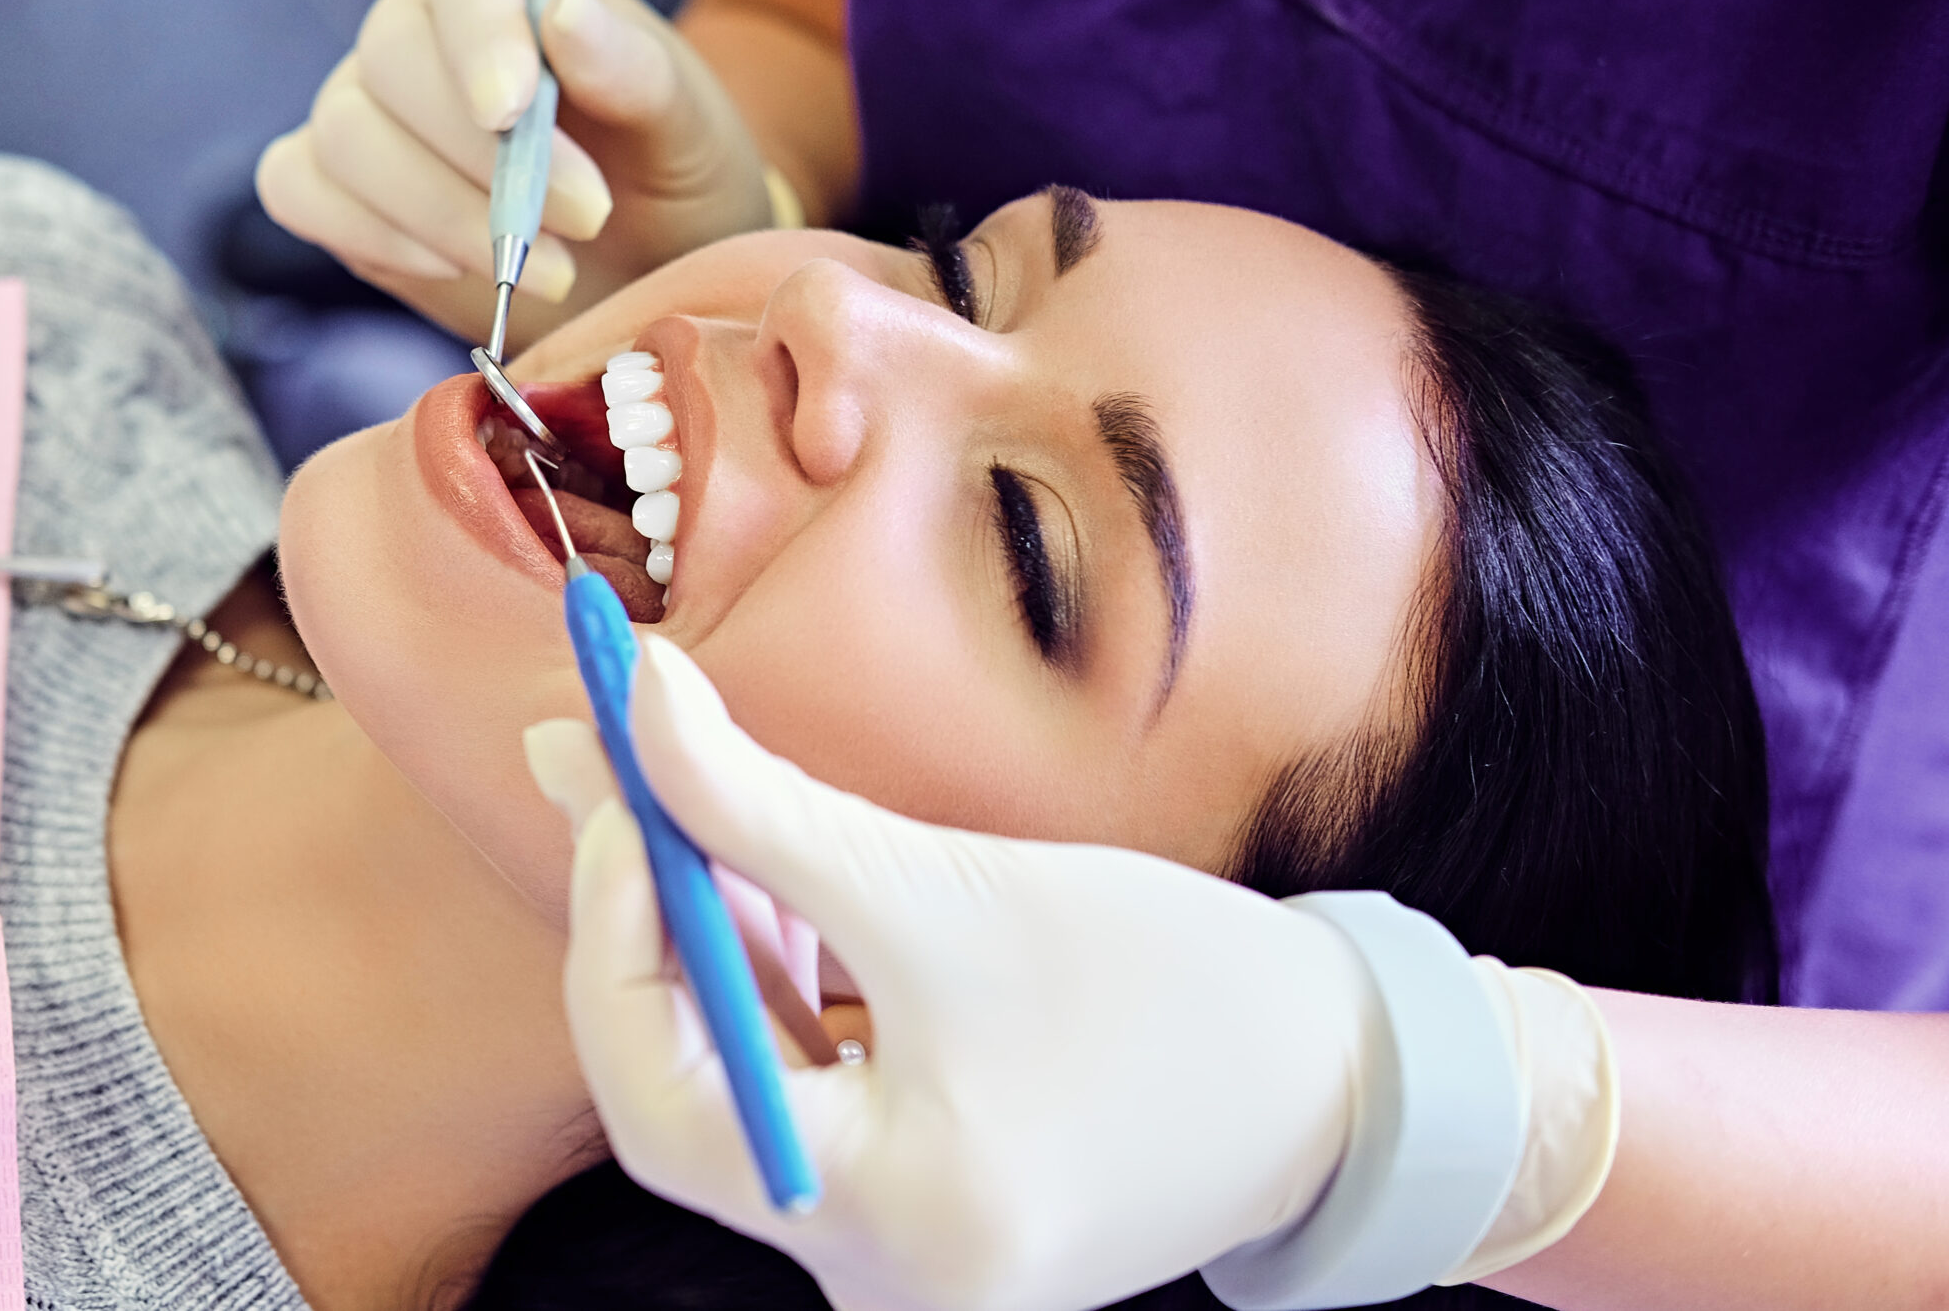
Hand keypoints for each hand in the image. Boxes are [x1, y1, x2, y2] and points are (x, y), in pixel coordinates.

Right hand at [256, 0, 772, 347]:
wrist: (646, 276)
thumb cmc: (671, 183)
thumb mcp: (686, 129)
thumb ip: (633, 69)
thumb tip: (560, 5)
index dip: (482, 34)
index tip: (513, 111)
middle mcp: (423, 25)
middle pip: (392, 59)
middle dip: (481, 158)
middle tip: (582, 221)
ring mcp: (368, 105)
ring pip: (346, 137)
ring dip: (441, 214)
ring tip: (546, 269)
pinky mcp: (336, 186)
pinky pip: (300, 192)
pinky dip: (373, 234)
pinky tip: (456, 268)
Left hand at [524, 637, 1372, 1310]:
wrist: (1339, 1080)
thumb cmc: (1172, 993)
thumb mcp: (944, 892)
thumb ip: (761, 805)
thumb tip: (625, 703)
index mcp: (889, 1224)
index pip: (663, 1095)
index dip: (616, 931)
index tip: (617, 787)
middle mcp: (878, 1278)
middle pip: (689, 1094)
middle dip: (652, 924)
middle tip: (625, 773)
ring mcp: (900, 1257)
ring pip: (744, 1085)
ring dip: (714, 942)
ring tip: (701, 802)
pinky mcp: (925, 1209)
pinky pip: (807, 1096)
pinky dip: (781, 989)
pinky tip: (779, 886)